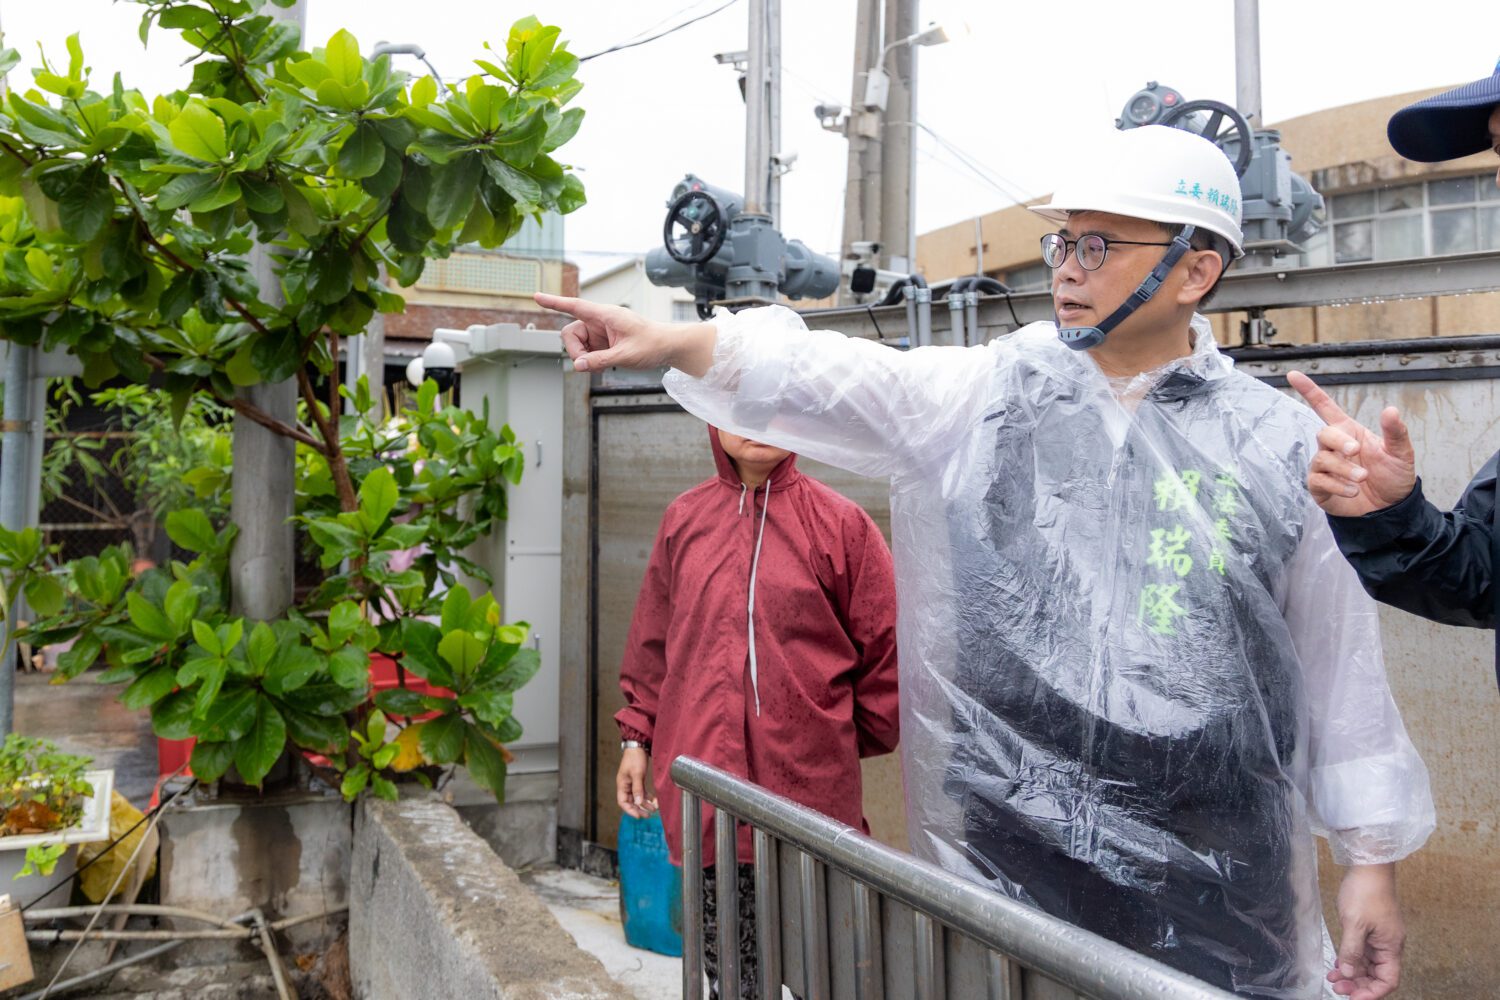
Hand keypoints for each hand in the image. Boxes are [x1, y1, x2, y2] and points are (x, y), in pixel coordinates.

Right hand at [534, 293, 715, 376]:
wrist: (668, 346)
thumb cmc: (652, 344)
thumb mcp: (625, 355)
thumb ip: (599, 361)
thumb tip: (578, 365)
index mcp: (605, 315)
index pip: (574, 306)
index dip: (554, 302)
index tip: (537, 297)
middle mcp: (600, 320)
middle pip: (570, 332)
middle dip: (574, 350)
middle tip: (587, 364)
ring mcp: (601, 331)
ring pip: (577, 343)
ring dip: (584, 356)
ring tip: (604, 363)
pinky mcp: (603, 341)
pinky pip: (587, 350)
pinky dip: (591, 359)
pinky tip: (607, 362)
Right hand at [616, 747, 656, 819]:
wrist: (638, 746)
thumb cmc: (635, 758)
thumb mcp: (637, 773)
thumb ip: (637, 788)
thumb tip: (638, 802)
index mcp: (622, 784)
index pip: (622, 802)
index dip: (630, 810)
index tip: (639, 816)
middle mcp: (625, 785)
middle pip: (630, 802)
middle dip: (639, 809)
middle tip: (648, 815)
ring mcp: (631, 783)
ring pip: (637, 798)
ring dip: (644, 804)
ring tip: (653, 809)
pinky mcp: (638, 780)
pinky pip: (641, 792)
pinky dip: (647, 797)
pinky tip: (654, 800)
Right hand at [1287, 371, 1416, 516]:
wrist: (1390, 511)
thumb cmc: (1393, 478)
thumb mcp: (1401, 453)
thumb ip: (1395, 432)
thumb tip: (1390, 409)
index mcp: (1349, 432)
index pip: (1324, 407)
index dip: (1309, 390)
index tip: (1293, 373)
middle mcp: (1334, 448)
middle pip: (1323, 434)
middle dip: (1338, 441)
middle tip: (1356, 451)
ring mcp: (1325, 467)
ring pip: (1322, 459)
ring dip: (1344, 468)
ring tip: (1363, 478)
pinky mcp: (1320, 487)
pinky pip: (1319, 481)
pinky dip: (1338, 485)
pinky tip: (1353, 491)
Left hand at [1329, 863, 1403, 999]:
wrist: (1369, 866)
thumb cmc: (1365, 892)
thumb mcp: (1354, 923)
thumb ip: (1352, 951)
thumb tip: (1348, 974)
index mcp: (1391, 946)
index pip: (1388, 980)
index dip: (1373, 992)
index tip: (1353, 997)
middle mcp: (1388, 945)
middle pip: (1377, 974)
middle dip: (1358, 984)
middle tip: (1336, 987)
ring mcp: (1379, 937)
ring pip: (1368, 964)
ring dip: (1352, 973)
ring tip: (1332, 978)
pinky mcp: (1370, 928)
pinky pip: (1362, 952)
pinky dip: (1350, 959)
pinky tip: (1337, 964)